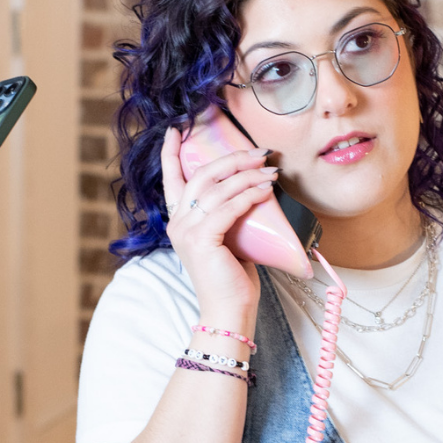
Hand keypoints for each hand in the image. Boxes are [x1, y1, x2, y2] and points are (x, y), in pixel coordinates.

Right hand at [160, 125, 279, 325]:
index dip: (170, 154)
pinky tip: (266, 189)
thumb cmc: (232, 279)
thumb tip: (252, 191)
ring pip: (217, 189)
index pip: (171, 180)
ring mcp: (187, 232)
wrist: (228, 312)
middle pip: (200, 175)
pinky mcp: (202, 240)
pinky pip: (228, 208)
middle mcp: (177, 224)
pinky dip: (249, 195)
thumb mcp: (227, 239)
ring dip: (247, 175)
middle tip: (258, 151)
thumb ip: (228, 216)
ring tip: (271, 169)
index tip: (174, 130)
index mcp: (179, 222)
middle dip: (231, 158)